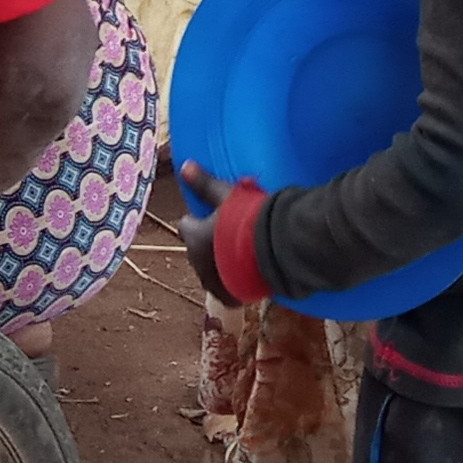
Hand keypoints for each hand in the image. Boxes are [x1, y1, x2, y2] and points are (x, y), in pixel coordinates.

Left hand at [175, 162, 258, 305]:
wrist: (276, 251)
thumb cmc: (249, 219)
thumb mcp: (228, 196)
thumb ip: (205, 184)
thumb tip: (185, 166)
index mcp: (195, 238)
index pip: (186, 226)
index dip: (197, 221)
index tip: (209, 217)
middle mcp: (199, 264)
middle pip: (197, 251)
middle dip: (207, 245)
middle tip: (228, 234)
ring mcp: (215, 283)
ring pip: (211, 273)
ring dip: (219, 265)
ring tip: (239, 255)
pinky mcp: (232, 297)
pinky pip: (227, 291)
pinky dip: (233, 283)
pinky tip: (246, 274)